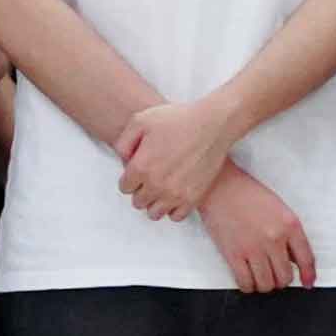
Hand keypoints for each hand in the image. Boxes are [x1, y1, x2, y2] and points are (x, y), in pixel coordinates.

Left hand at [113, 96, 235, 219]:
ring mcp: (176, 194)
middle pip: (138, 202)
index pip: (124, 188)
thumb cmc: (177, 119)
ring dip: (155, 202)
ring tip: (161, 187)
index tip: (139, 168)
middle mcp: (157, 185)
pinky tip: (175, 193)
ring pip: (154, 213)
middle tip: (151, 176)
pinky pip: (176, 216)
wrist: (213, 124)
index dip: (129, 178)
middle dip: (141, 190)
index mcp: (141, 167)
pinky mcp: (194, 198)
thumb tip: (122, 161)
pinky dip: (173, 208)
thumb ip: (123, 143)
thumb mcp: (139, 121)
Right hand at [196, 168, 312, 293]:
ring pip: (267, 283)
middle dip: (281, 280)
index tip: (307, 282)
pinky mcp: (233, 254)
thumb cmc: (246, 193)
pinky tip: (247, 280)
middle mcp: (274, 238)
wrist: (218, 186)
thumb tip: (294, 259)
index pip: (306, 259)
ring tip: (261, 278)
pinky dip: (248, 286)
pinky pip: (245, 282)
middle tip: (276, 275)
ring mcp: (254, 248)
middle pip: (285, 276)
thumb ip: (289, 232)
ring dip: (265, 285)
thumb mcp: (278, 208)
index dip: (309, 275)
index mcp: (289, 225)